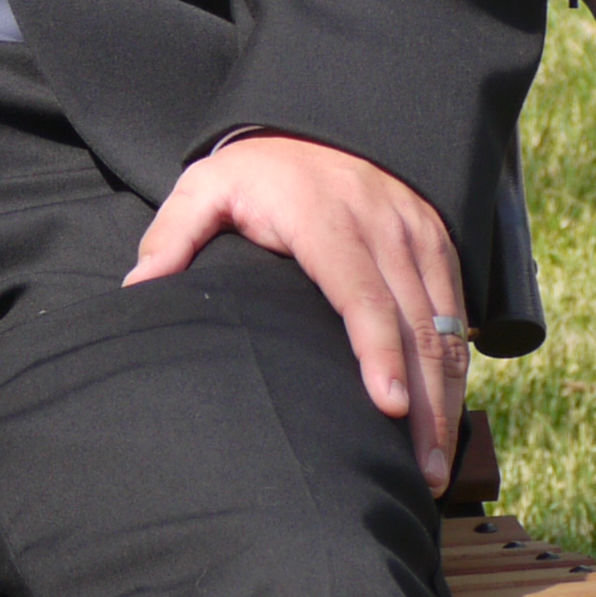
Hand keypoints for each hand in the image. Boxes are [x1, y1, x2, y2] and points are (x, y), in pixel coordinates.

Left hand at [124, 133, 469, 494]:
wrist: (317, 122)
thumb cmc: (256, 169)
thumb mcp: (205, 186)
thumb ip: (172, 235)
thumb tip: (137, 288)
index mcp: (326, 218)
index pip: (361, 292)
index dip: (379, 351)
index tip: (390, 406)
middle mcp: (383, 226)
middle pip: (415, 323)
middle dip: (425, 403)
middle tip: (421, 474)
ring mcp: (418, 234)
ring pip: (445, 324)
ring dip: (447, 397)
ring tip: (434, 467)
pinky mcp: (440, 243)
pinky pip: (457, 311)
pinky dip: (456, 367)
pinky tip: (445, 417)